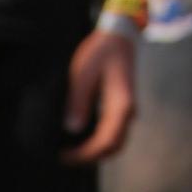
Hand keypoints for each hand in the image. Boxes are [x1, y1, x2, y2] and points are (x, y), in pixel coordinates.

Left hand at [61, 22, 138, 163]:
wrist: (119, 34)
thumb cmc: (101, 51)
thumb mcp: (84, 73)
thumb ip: (78, 101)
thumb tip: (72, 129)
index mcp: (120, 104)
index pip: (106, 142)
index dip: (85, 154)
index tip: (64, 155)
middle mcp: (128, 110)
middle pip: (113, 147)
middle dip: (90, 157)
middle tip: (65, 156)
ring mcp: (127, 109)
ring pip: (116, 141)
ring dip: (96, 151)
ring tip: (72, 149)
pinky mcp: (122, 105)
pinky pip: (114, 131)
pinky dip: (100, 141)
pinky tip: (82, 136)